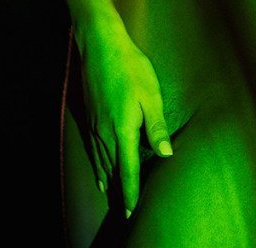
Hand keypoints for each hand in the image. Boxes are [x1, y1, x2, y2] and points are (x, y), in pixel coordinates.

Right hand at [77, 19, 173, 217]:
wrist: (101, 45)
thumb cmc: (131, 66)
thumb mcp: (150, 94)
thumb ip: (156, 126)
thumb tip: (166, 154)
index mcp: (123, 129)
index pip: (128, 169)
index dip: (131, 192)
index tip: (132, 211)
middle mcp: (105, 132)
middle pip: (113, 169)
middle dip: (120, 191)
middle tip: (126, 211)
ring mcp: (95, 125)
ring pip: (102, 161)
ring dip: (109, 180)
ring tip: (114, 197)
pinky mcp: (90, 117)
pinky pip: (93, 149)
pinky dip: (97, 165)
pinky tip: (99, 172)